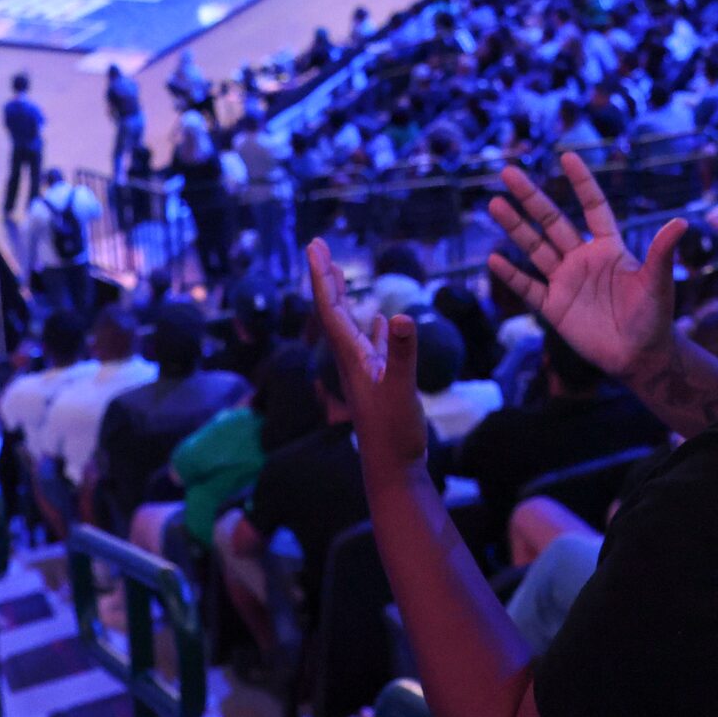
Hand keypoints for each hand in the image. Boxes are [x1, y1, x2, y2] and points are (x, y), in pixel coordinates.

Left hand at [306, 240, 429, 470]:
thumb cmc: (394, 434)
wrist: (393, 471)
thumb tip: (401, 315)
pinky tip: (381, 320)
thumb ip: (403, 354)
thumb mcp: (401, 390)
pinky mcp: (380, 384)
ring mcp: (364, 372)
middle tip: (318, 248)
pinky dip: (374, 328)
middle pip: (333, 312)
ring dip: (344, 299)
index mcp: (350, 358)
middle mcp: (351, 361)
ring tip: (340, 276)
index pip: (330, 308)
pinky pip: (373, 346)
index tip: (314, 245)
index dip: (322, 275)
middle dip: (326, 279)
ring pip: (350, 327)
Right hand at [489, 152, 685, 383]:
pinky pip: (529, 288)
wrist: (641, 357)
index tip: (567, 157)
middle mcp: (583, 258)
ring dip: (515, 227)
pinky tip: (494, 259)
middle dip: (531, 197)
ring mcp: (566, 282)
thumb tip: (683, 222)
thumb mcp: (658, 282)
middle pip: (552, 221)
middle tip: (508, 172)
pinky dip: (512, 275)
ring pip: (535, 249)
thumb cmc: (654, 316)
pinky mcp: (555, 308)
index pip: (592, 207)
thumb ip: (662, 252)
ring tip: (494, 204)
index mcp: (608, 247)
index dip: (581, 183)